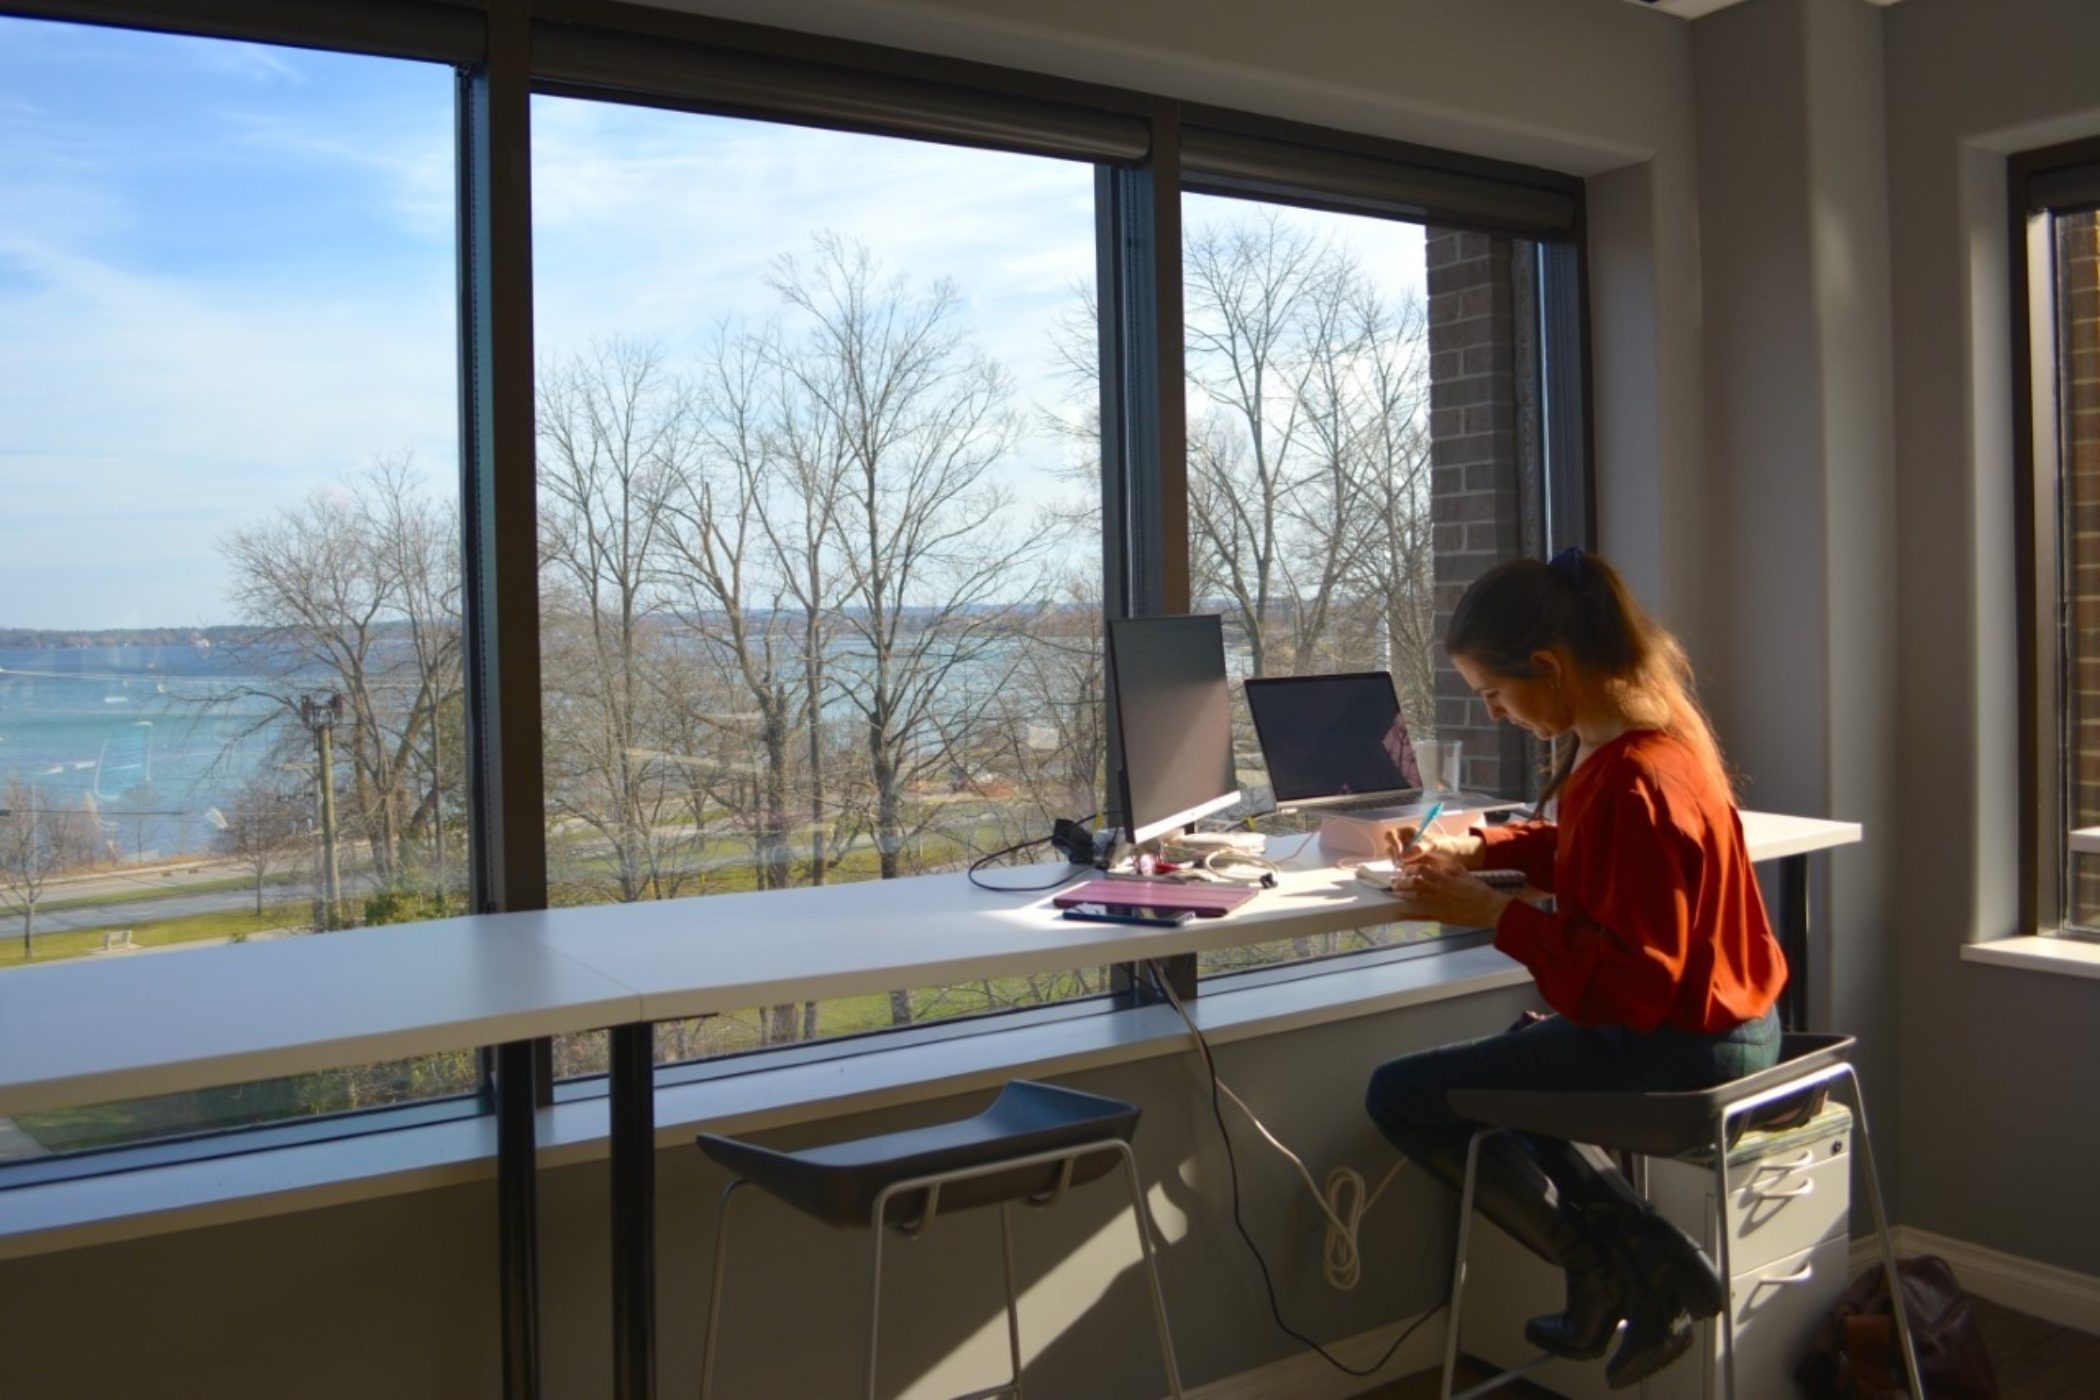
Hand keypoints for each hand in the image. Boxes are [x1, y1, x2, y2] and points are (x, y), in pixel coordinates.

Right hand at [1383, 826, 1483, 867]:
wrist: (1459, 858)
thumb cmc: (1449, 846)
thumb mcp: (1437, 845)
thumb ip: (1422, 848)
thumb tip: (1404, 856)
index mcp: (1409, 833)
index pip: (1391, 835)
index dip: (1392, 843)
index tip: (1400, 853)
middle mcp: (1406, 843)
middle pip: (1390, 849)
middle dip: (1395, 857)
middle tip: (1404, 865)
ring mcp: (1408, 855)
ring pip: (1395, 860)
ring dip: (1400, 866)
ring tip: (1412, 870)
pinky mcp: (1412, 867)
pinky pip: (1403, 870)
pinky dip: (1406, 873)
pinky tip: (1416, 875)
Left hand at [1393, 858, 1512, 929]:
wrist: (1488, 909)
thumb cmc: (1479, 891)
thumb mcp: (1466, 874)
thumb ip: (1452, 869)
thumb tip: (1442, 867)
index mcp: (1444, 878)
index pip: (1422, 870)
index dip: (1411, 869)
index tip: (1406, 869)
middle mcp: (1438, 890)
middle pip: (1414, 884)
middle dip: (1402, 882)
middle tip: (1395, 881)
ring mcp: (1437, 904)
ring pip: (1414, 897)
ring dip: (1403, 894)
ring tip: (1395, 892)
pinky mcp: (1440, 916)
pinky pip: (1421, 915)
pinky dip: (1408, 914)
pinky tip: (1399, 912)